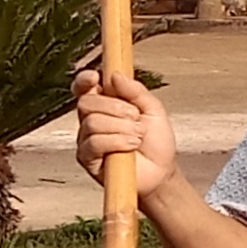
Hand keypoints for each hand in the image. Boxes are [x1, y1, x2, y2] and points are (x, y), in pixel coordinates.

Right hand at [70, 67, 178, 188]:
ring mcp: (87, 139)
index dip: (85, 79)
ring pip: (92, 122)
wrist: (162, 172)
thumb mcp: (154, 110)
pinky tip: (131, 145)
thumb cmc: (156, 143)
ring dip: (121, 127)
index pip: (84, 87)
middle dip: (115, 107)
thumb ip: (136, 91)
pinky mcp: (87, 158)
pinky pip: (94, 142)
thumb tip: (116, 75)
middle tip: (136, 118)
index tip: (96, 77)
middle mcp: (91, 120)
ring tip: (137, 136)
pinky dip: (117, 141)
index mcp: (105, 104)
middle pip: (87, 102)